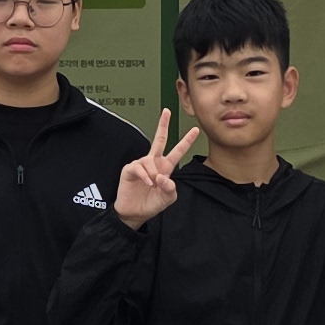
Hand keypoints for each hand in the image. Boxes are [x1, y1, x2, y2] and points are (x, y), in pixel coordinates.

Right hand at [115, 108, 201, 227]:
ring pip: (150, 160)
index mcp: (165, 167)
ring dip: (153, 173)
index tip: (195, 130)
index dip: (186, 141)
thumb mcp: (167, 199)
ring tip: (152, 185)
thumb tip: (162, 176)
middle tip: (166, 112)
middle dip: (163, 125)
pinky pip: (139, 167)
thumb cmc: (151, 204)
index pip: (177, 151)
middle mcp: (154, 162)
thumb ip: (170, 188)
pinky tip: (147, 183)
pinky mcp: (130, 169)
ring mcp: (141, 164)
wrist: (134, 213)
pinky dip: (144, 175)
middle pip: (159, 139)